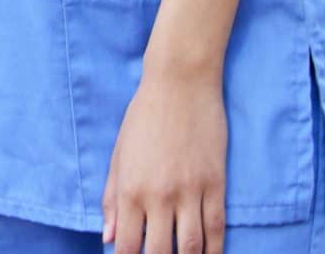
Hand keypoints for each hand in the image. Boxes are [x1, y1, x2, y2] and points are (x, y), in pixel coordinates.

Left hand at [104, 66, 226, 253]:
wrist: (180, 87)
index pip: (127, 244)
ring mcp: (191, 191)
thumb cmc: (143, 119)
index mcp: (130, 189)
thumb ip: (112, 198)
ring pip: (193, 246)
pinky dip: (215, 249)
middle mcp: (160, 195)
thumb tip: (107, 237)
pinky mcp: (216, 185)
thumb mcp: (119, 156)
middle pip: (161, 251)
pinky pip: (217, 228)